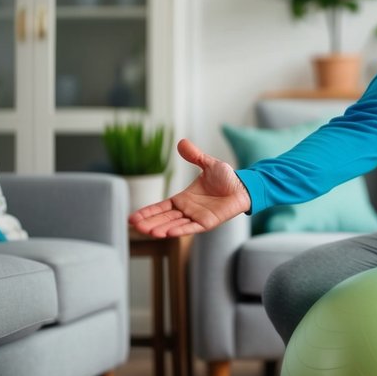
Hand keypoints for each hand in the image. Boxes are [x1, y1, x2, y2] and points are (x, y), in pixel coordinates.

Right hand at [128, 139, 251, 236]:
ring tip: (147, 232)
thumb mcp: (208, 164)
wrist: (244, 186)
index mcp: (184, 199)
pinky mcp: (208, 222)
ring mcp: (197, 217)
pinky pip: (191, 227)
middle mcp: (188, 210)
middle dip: (149, 222)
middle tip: (134, 226)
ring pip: (175, 224)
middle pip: (164, 218)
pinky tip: (167, 233)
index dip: (147, 212)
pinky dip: (180, 230)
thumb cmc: (227, 177)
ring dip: (161, 228)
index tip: (132, 218)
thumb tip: (181, 142)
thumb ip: (195, 156)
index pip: (161, 207)